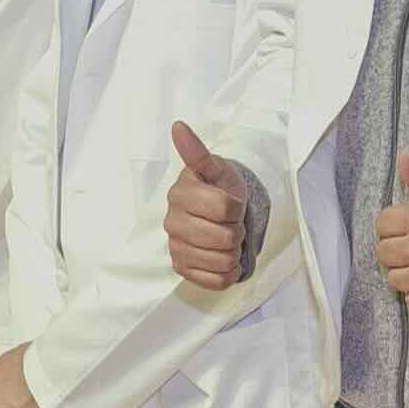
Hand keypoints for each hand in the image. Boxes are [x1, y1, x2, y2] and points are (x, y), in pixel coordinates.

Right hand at [162, 119, 260, 291]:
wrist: (221, 216)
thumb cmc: (220, 189)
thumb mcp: (216, 168)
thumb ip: (197, 151)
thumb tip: (178, 126)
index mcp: (179, 194)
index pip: (225, 208)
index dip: (236, 207)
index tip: (231, 202)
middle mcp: (172, 222)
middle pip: (224, 238)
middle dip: (236, 231)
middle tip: (229, 223)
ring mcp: (176, 247)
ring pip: (223, 260)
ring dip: (234, 251)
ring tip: (225, 239)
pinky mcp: (183, 270)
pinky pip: (217, 281)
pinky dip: (228, 272)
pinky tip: (221, 257)